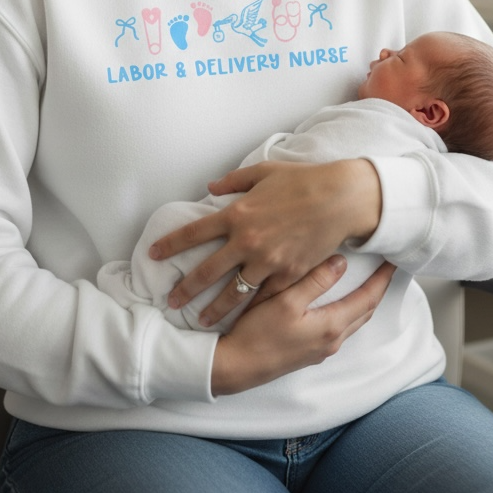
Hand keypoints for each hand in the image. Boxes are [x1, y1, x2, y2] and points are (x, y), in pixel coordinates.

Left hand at [149, 159, 380, 326]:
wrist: (339, 198)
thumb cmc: (302, 180)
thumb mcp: (263, 172)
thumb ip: (233, 181)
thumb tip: (211, 187)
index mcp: (237, 214)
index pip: (193, 233)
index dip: (170, 245)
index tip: (153, 254)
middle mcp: (247, 241)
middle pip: (207, 272)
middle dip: (185, 289)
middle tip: (171, 300)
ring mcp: (267, 261)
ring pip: (233, 293)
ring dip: (214, 309)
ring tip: (200, 320)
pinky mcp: (288, 274)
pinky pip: (264, 296)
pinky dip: (250, 308)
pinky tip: (241, 318)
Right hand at [210, 256, 395, 394]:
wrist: (235, 367)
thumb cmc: (257, 334)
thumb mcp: (285, 301)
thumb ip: (315, 281)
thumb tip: (342, 262)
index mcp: (331, 326)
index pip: (367, 299)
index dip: (382, 279)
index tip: (394, 261)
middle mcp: (332, 340)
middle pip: (365, 311)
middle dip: (378, 289)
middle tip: (387, 268)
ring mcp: (321, 348)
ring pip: (353, 321)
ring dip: (364, 301)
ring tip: (369, 281)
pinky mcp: (309, 351)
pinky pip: (339, 327)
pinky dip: (348, 310)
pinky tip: (340, 301)